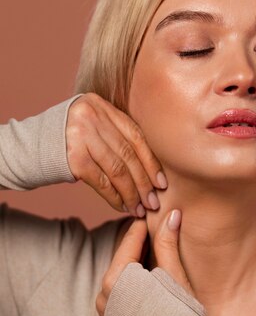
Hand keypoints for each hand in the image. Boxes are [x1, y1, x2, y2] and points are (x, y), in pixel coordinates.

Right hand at [66, 93, 166, 215]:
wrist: (32, 146)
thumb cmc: (71, 139)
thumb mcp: (94, 126)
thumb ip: (117, 135)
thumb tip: (152, 169)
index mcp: (103, 106)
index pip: (136, 136)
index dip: (152, 162)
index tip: (162, 183)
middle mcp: (93, 117)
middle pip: (128, 154)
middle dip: (144, 182)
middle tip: (154, 202)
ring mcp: (82, 136)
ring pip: (117, 170)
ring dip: (131, 193)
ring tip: (140, 208)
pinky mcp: (73, 157)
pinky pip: (101, 181)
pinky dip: (114, 196)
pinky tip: (122, 206)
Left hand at [96, 210, 193, 315]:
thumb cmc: (180, 315)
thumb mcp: (174, 274)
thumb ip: (168, 242)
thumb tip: (172, 214)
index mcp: (116, 281)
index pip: (128, 242)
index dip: (142, 226)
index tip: (151, 213)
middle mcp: (104, 296)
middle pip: (122, 258)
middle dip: (138, 243)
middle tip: (153, 226)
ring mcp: (106, 310)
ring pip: (120, 275)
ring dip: (134, 261)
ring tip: (153, 247)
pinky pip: (119, 292)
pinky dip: (132, 280)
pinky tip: (148, 274)